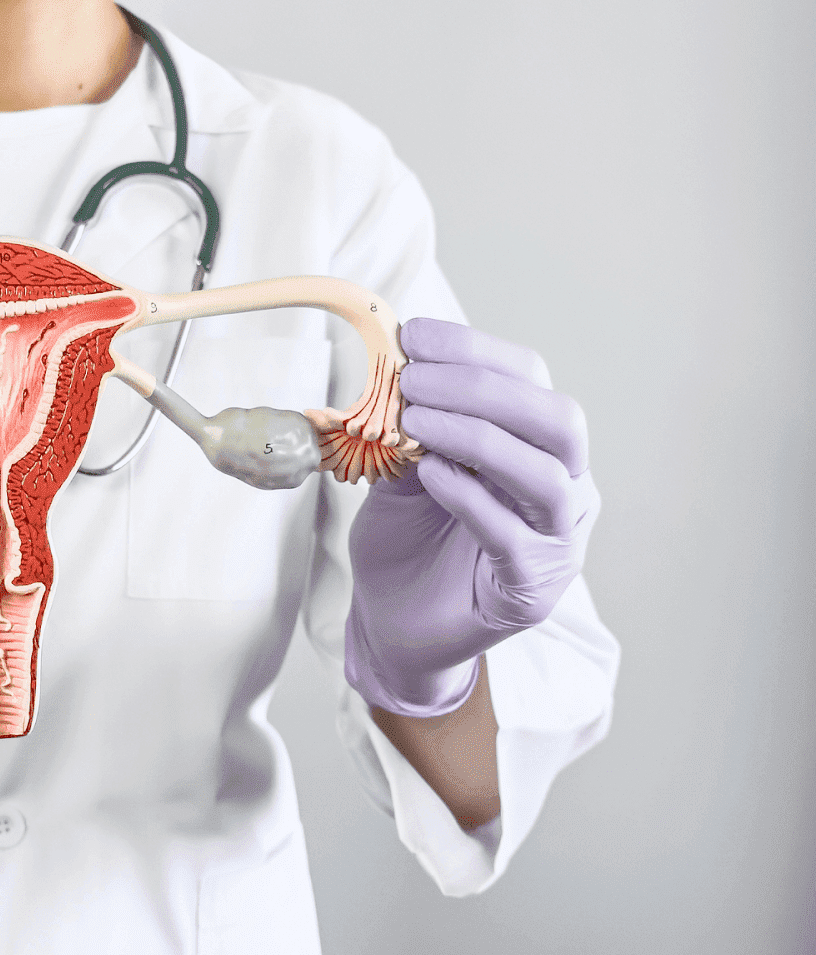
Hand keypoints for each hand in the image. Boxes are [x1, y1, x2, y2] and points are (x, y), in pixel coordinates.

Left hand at [343, 318, 598, 716]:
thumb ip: (411, 424)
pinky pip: (514, 534)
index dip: (475, 350)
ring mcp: (557, 540)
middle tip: (414, 379)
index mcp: (539, 446)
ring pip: (548, 475)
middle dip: (483, 387)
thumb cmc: (408, 540)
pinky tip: (429, 474)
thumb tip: (395, 364)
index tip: (414, 335)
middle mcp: (565, 487)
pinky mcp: (531, 588)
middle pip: (557, 420)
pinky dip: (471, 497)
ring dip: (480, 436)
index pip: (530, 380)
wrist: (393, 623)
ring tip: (416, 420)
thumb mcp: (403, 467)